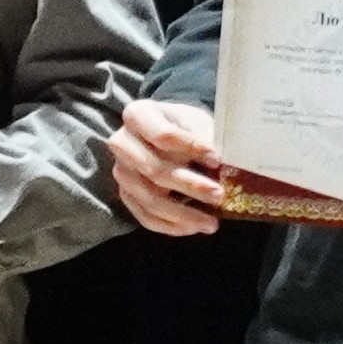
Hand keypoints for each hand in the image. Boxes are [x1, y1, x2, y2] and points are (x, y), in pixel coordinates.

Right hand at [109, 99, 226, 237]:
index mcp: (138, 115)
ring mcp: (122, 171)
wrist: (170, 135)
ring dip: (183, 213)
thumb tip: (220, 162)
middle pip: (153, 169)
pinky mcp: (126, 194)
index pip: (162, 135)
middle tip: (219, 195)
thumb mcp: (196, 120)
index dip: (191, 148)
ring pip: (149, 198)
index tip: (217, 159)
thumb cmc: (185, 126)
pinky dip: (171, 226)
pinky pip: (145, 217)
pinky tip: (194, 228)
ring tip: (211, 222)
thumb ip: (205, 136)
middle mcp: (122, 143)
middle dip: (189, 185)